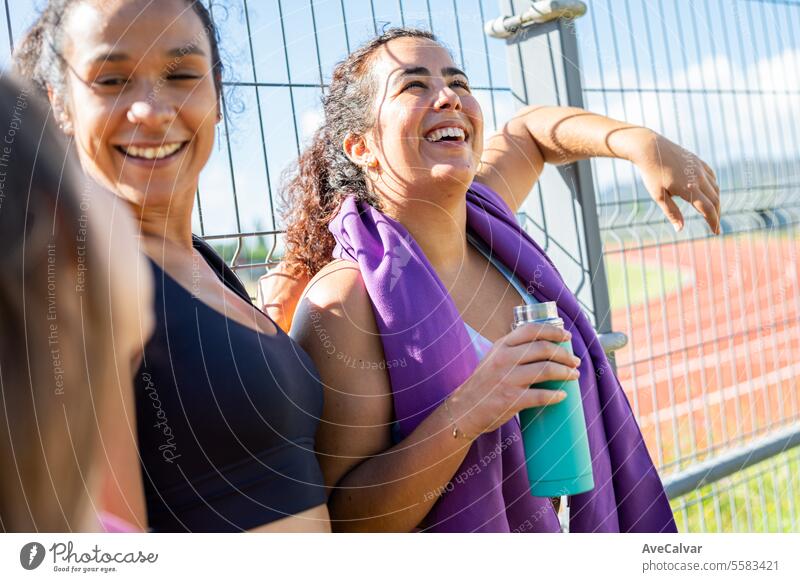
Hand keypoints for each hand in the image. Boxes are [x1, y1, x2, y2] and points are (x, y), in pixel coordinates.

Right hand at [446, 323, 580, 438]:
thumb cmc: (483, 385)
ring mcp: (507, 379)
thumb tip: (544, 346)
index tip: (567, 336)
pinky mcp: (510, 399)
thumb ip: (512, 350)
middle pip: (543, 349)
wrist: (464, 410)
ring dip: (565, 372)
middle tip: (575, 361)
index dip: (553, 331)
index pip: (531, 330)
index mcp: (501, 346)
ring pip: (545, 370)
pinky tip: (563, 395)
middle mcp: (504, 359)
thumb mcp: (493, 359)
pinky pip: (540, 395)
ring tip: (574, 375)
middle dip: (565, 354)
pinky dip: (555, 395)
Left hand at [630, 130, 720, 233]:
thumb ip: (671, 212)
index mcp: (689, 188)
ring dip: (716, 202)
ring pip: (715, 188)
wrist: (650, 148)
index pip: (708, 209)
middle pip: (715, 200)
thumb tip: (680, 229)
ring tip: (712, 212)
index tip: (716, 232)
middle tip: (715, 226)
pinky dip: (714, 188)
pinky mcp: (698, 162)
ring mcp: (700, 168)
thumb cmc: (651, 173)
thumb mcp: (659, 196)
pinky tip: (710, 194)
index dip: (713, 222)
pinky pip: (712, 177)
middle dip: (716, 214)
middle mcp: (699, 178)